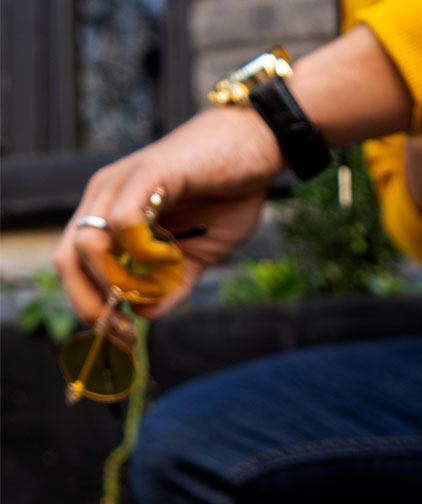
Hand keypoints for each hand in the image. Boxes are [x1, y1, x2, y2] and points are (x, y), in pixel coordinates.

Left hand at [54, 105, 282, 332]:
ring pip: (88, 242)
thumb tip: (144, 314)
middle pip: (68, 257)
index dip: (91, 307)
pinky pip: (124, 222)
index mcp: (109, 215)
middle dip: (92, 304)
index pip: (74, 265)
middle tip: (127, 331)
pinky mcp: (149, 174)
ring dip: (117, 283)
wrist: (256, 150)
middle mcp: (104, 196)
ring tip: (155, 292)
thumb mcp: (198, 255)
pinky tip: (170, 257)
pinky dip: (143, 253)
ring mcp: (122, 183)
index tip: (124, 337)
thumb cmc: (227, 197)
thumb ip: (171, 284)